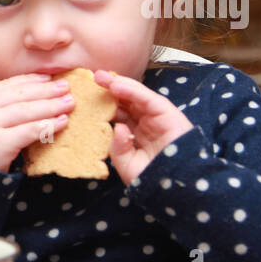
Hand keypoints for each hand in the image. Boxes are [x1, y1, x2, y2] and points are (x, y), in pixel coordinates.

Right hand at [0, 73, 74, 172]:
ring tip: (69, 103)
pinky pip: (28, 131)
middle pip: (19, 96)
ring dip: (51, 105)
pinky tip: (62, 122)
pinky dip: (47, 125)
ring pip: (26, 111)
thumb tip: (35, 94)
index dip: (30, 80)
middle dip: (45, 90)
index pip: (7, 85)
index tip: (48, 77)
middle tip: (66, 87)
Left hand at [93, 69, 193, 185]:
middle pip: (124, 101)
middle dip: (108, 89)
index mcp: (134, 133)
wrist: (176, 184)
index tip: (85, 95)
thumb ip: (118, 147)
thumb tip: (117, 127)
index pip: (117, 114)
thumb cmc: (152, 178)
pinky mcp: (167, 113)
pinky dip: (132, 90)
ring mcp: (155, 117)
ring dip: (118, 84)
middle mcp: (144, 122)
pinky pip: (147, 98)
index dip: (101, 104)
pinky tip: (117, 85)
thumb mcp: (126, 164)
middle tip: (91, 78)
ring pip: (135, 96)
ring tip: (101, 77)